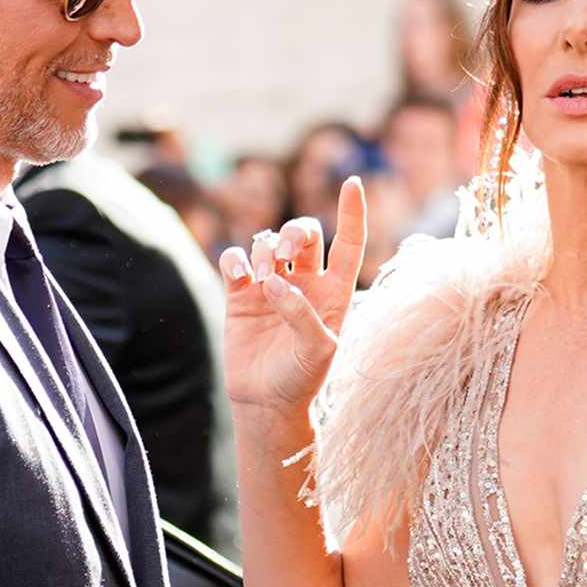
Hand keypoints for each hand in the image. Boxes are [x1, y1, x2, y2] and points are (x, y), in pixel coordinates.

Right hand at [218, 178, 366, 416]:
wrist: (265, 402)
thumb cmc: (301, 379)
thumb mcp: (318, 352)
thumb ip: (303, 316)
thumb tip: (276, 283)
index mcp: (334, 292)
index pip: (348, 243)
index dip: (352, 213)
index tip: (351, 184)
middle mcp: (304, 283)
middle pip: (304, 234)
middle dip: (293, 232)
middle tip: (283, 252)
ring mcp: (270, 286)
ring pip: (267, 243)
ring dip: (264, 250)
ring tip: (260, 276)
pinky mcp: (240, 295)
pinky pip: (235, 260)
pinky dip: (235, 258)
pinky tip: (239, 274)